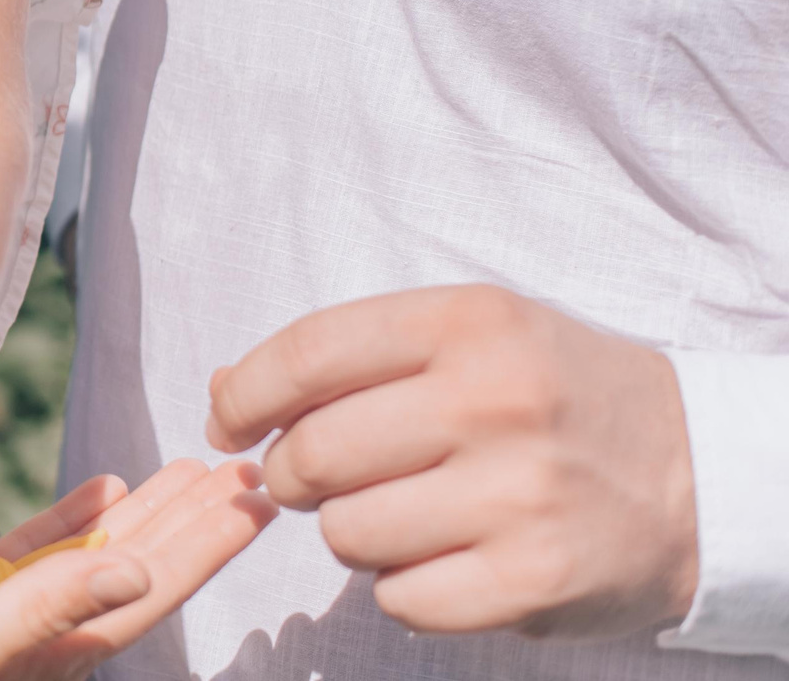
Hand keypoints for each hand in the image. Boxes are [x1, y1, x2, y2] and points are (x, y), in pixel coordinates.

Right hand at [0, 460, 275, 680]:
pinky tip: (107, 490)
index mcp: (50, 650)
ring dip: (147, 514)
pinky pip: (36, 555)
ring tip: (195, 469)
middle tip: (252, 473)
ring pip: (95, 556)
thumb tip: (140, 573)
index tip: (253, 505)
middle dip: (194, 523)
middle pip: (136, 570)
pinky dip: (73, 521)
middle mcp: (41, 635)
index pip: (146, 592)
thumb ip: (45, 608)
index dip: (202, 549)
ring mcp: (5, 616)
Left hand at [207, 284, 698, 638]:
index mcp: (468, 324)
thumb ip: (349, 356)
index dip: (245, 394)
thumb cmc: (551, 396)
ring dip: (355, 531)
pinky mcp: (534, 581)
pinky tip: (451, 557)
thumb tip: (227, 394)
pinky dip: (406, 586)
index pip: (307, 354)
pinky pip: (401, 599)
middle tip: (326, 475)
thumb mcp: (467, 337)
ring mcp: (518, 496)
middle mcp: (492, 403)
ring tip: (410, 512)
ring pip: (347, 532)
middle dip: (294, 472)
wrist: (696, 472)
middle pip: (313, 453)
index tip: (229, 420)